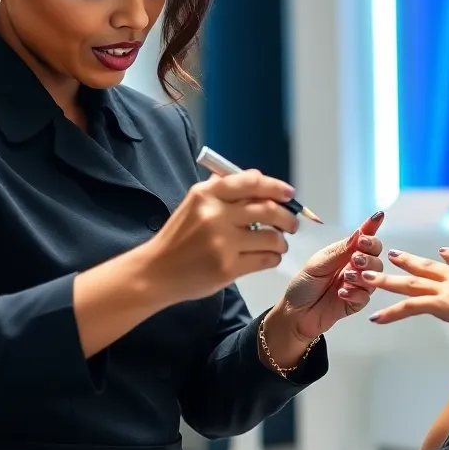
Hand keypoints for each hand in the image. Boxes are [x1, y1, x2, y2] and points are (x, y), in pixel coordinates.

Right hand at [147, 170, 301, 302]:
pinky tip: (269, 257)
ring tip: (278, 244)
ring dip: (281, 241)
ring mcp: (222, 243)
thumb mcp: (193, 204)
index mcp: (207, 194)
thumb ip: (221, 189)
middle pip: (268, 209)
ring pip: (271, 237)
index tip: (289, 194)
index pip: (252, 182)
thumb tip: (257, 177)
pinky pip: (265, 260)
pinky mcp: (227, 268)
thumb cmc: (178, 238)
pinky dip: (273, 258)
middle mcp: (215, 215)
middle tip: (292, 224)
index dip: (276, 187)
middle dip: (288, 217)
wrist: (156, 272)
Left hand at [278, 211, 385, 338]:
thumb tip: (359, 233)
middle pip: (375, 255)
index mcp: (344, 253)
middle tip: (356, 258)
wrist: (294, 313)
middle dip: (369, 253)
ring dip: (363, 273)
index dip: (371, 227)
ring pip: (375, 275)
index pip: (363, 238)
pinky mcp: (356, 302)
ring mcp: (357, 284)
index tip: (377, 218)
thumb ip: (340, 251)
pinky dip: (355, 293)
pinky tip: (341, 293)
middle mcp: (353, 267)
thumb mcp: (317, 264)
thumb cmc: (303, 286)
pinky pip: (366, 296)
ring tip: (347, 277)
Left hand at [361, 243, 448, 340]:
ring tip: (365, 278)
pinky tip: (375, 318)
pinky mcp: (443, 305)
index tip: (442, 253)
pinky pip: (410, 308)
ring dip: (386, 281)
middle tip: (391, 255)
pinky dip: (391, 313)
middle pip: (427, 266)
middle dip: (407, 261)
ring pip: (410, 283)